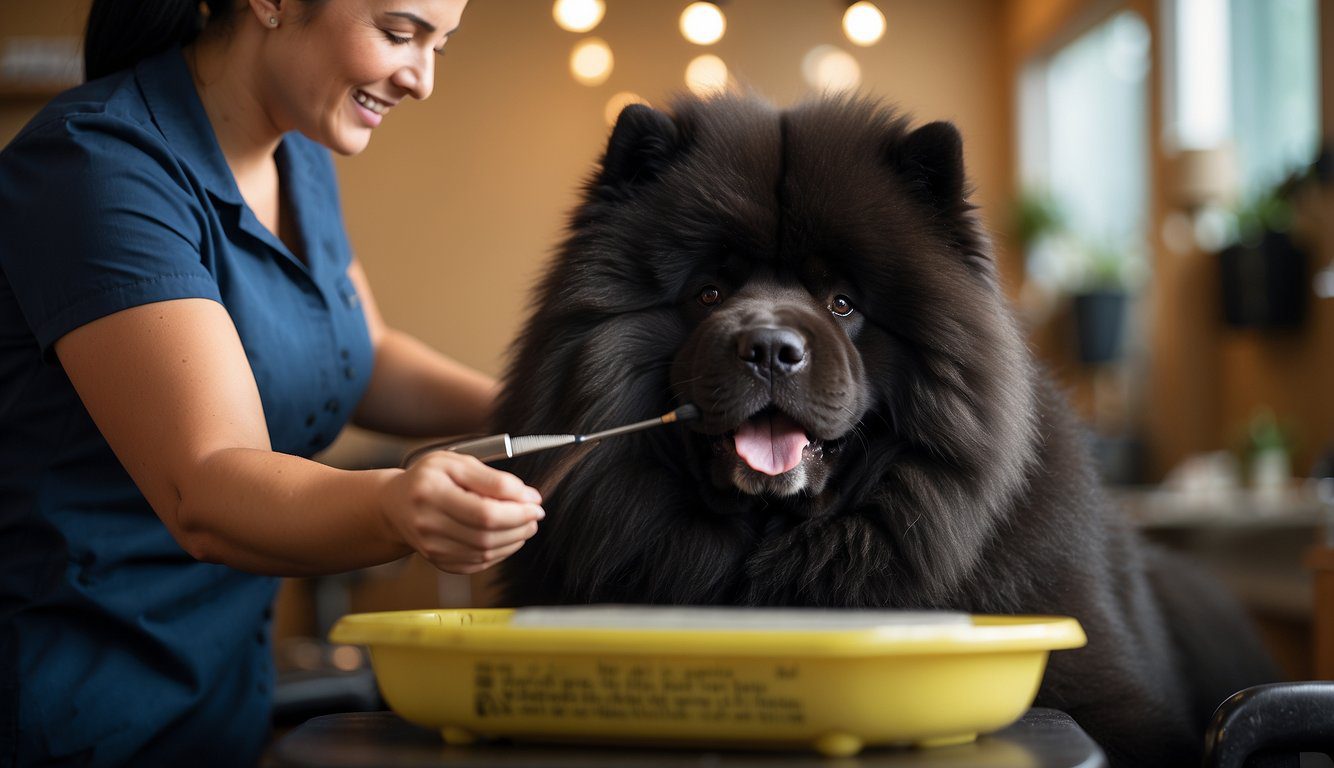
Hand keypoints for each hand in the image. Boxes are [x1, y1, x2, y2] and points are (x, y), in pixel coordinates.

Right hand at [379, 451, 543, 573]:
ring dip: (514, 540)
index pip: (484, 512)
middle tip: (535, 515)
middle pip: (486, 535)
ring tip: (526, 525)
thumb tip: (528, 497)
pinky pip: (478, 564)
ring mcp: (432, 548)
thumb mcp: (456, 464)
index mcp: (431, 492)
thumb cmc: (429, 478)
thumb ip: (492, 478)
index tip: (535, 503)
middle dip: (520, 526)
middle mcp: (428, 524)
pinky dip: (500, 552)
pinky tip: (508, 538)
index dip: (517, 511)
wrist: (395, 504)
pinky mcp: (438, 562)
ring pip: (485, 553)